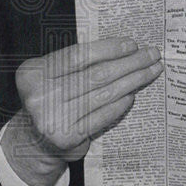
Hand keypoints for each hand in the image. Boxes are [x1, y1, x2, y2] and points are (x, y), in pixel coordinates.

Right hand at [2, 38, 162, 185]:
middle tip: (152, 55)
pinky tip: (133, 94)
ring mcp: (53, 118)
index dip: (108, 48)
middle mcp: (40, 95)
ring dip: (133, 80)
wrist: (35, 141)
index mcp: (33, 73)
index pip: (78, 55)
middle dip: (130, 62)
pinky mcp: (68, 137)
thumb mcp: (54, 76)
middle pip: (96, 74)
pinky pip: (103, 115)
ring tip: (151, 71)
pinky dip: (121, 103)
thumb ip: (79, 63)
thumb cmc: (52, 100)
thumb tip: (125, 49)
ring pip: (104, 94)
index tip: (132, 44)